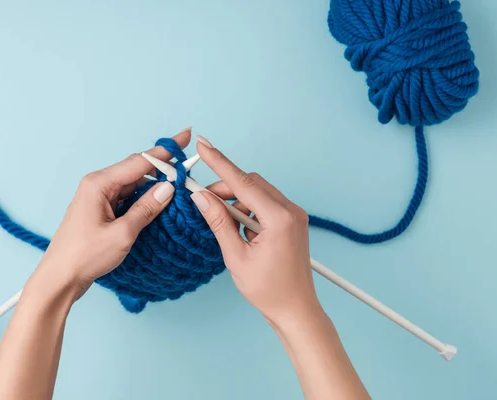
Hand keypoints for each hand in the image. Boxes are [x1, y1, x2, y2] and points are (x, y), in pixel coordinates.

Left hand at [36, 129, 191, 297]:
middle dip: (163, 166)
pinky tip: (160, 202)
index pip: (139, 161)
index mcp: (99, 183)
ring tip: (179, 186)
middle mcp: (98, 184)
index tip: (185, 138)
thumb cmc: (84, 255)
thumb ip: (146, 209)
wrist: (60, 277)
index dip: (165, 151)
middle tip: (188, 165)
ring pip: (134, 183)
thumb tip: (169, 188)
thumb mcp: (122, 234)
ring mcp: (99, 197)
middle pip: (137, 168)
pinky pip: (128, 196)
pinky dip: (145, 198)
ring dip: (155, 185)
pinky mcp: (102, 209)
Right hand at [193, 136, 320, 325]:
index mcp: (279, 218)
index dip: (220, 163)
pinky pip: (265, 203)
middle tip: (202, 201)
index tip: (203, 145)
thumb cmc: (268, 290)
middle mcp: (291, 211)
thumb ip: (218, 222)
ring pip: (257, 192)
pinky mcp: (292, 221)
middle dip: (225, 188)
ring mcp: (294, 215)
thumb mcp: (236, 256)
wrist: (295, 310)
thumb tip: (200, 197)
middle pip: (250, 183)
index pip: (243, 182)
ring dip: (236, 200)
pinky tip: (238, 228)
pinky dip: (247, 209)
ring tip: (222, 223)